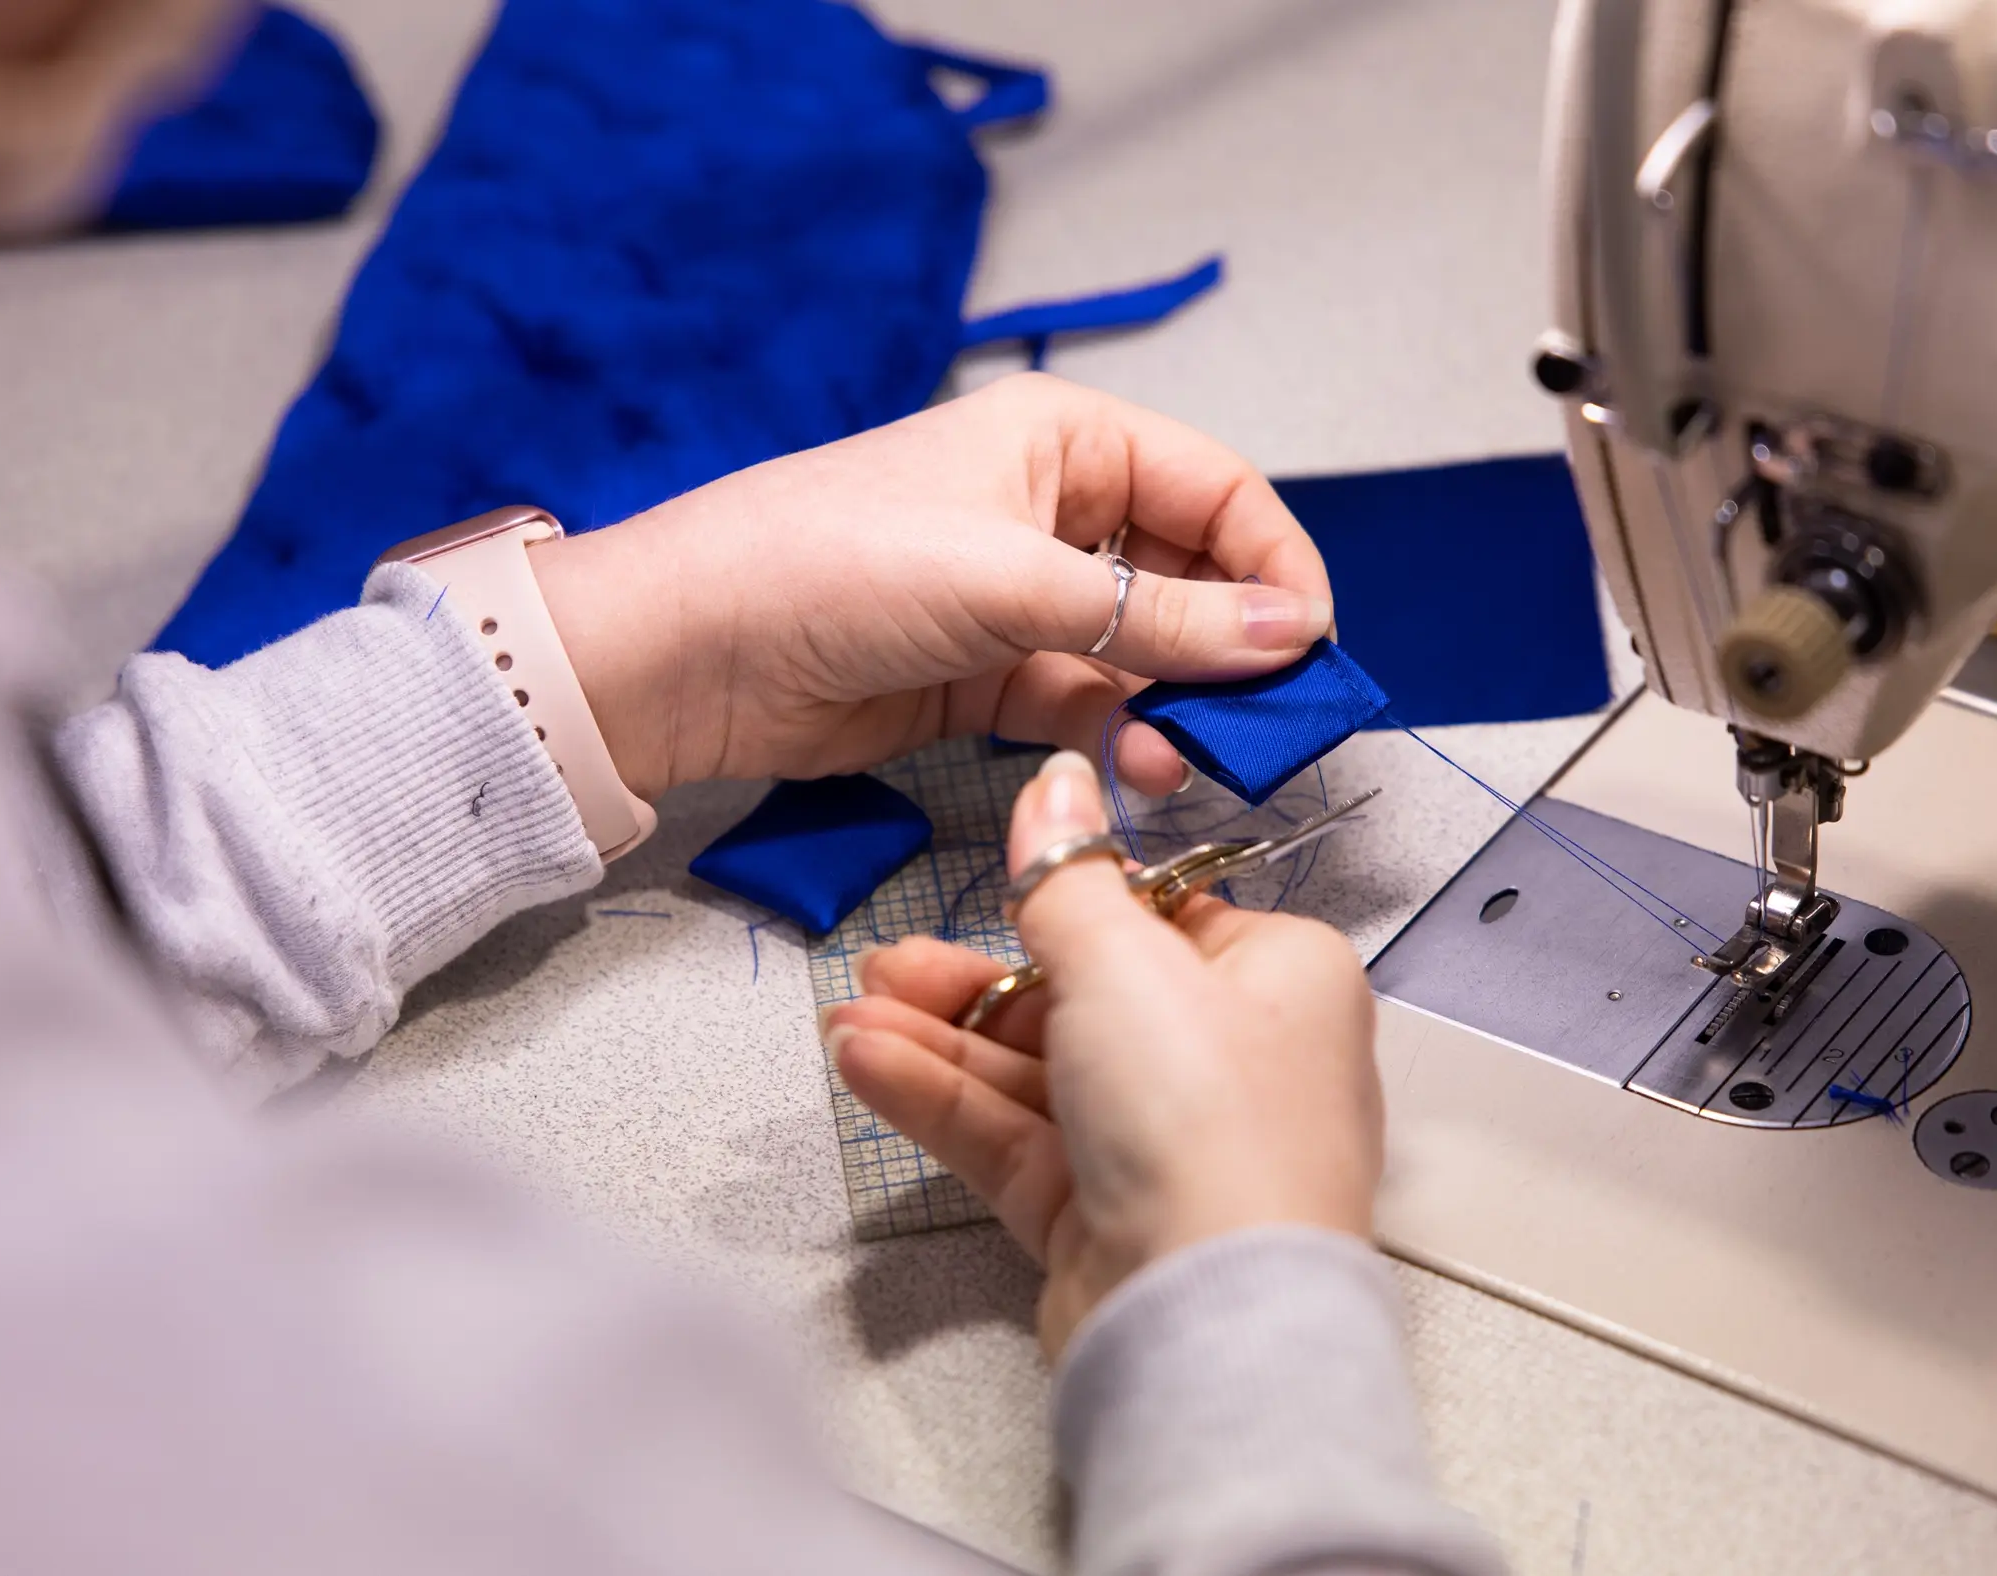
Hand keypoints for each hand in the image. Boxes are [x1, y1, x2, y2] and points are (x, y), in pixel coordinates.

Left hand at [529, 373, 1331, 800]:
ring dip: (1176, 709)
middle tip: (1264, 723)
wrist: (687, 653)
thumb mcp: (1015, 586)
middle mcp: (1052, 510)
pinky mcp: (988, 677)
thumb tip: (1291, 633)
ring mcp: (1021, 599)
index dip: (1274, 565)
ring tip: (1182, 763)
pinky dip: (1119, 741)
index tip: (1309, 645)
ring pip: (1146, 654)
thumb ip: (1163, 621)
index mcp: (1064, 439)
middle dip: (1233, 650)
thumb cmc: (827, 566)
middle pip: (1193, 577)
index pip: (1218, 490)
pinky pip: (1089, 706)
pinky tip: (1135, 771)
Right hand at [821, 749, 1382, 1353]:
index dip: (1072, 900)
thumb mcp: (1123, 960)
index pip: (1163, 915)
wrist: (1204, 1310)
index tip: (994, 878)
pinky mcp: (1105, 1215)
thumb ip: (1066, 874)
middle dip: (972, 981)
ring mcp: (1167, 1144)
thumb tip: (1057, 779)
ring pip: (1036, 1072)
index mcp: (1280, 977)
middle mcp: (1234, 1060)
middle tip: (887, 964)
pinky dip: (941, 1100)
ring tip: (847, 1019)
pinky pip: (1014, 1138)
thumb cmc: (1211, 1123)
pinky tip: (868, 1066)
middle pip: (1084, 996)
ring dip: (938, 1040)